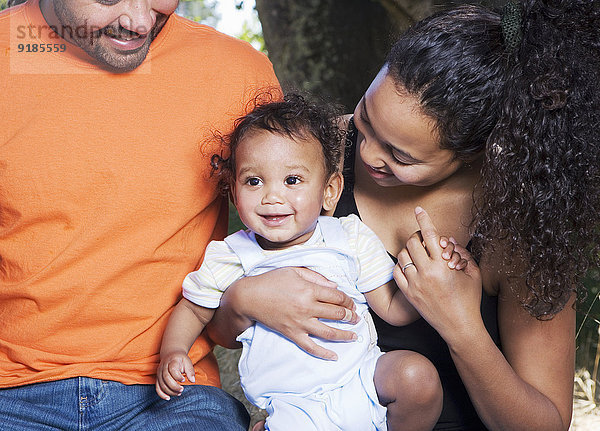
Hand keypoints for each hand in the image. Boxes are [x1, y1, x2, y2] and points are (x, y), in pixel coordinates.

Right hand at [155, 351, 195, 400]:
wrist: (171, 354)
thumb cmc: (181, 359)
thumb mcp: (187, 362)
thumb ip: (190, 371)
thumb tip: (193, 381)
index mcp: (172, 361)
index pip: (172, 369)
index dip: (178, 376)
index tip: (184, 380)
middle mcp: (163, 367)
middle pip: (166, 378)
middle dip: (174, 386)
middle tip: (182, 389)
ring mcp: (159, 373)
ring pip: (162, 384)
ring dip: (170, 391)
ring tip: (179, 393)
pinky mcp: (157, 378)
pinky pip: (157, 387)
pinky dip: (161, 394)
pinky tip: (168, 398)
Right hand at [236, 267, 358, 359]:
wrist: (249, 297)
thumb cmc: (271, 281)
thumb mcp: (294, 271)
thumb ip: (316, 278)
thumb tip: (335, 286)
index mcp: (309, 290)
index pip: (337, 297)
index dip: (348, 300)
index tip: (351, 302)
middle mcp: (307, 307)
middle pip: (337, 314)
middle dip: (350, 316)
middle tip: (356, 318)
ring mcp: (300, 323)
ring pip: (328, 332)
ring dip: (345, 335)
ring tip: (354, 336)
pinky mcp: (292, 333)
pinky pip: (310, 347)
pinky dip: (323, 353)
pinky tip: (334, 357)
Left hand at [393, 207, 482, 342]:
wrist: (459, 327)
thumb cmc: (469, 300)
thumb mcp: (473, 273)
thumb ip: (462, 253)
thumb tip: (446, 240)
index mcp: (443, 266)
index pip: (429, 235)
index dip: (424, 219)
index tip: (419, 209)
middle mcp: (426, 273)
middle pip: (412, 242)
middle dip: (417, 237)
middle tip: (423, 240)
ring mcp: (414, 284)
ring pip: (402, 256)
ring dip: (409, 251)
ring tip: (419, 254)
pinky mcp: (408, 294)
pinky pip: (397, 272)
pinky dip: (401, 265)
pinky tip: (410, 266)